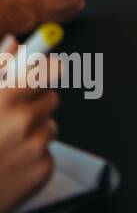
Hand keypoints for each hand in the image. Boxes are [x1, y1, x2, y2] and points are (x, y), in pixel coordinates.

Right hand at [0, 60, 58, 212]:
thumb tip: (13, 42)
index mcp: (3, 101)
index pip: (42, 72)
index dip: (47, 68)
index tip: (55, 65)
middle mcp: (22, 122)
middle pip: (51, 98)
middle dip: (35, 103)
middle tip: (12, 115)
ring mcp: (35, 147)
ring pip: (50, 126)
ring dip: (33, 131)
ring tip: (5, 145)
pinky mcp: (44, 169)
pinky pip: (48, 152)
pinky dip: (33, 156)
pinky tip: (10, 164)